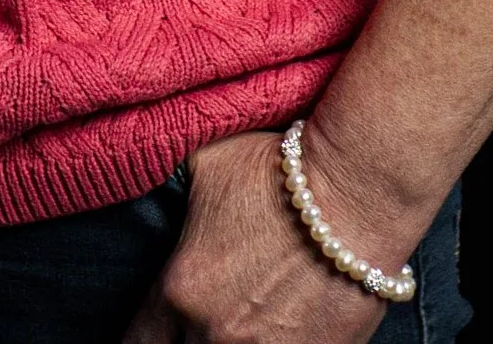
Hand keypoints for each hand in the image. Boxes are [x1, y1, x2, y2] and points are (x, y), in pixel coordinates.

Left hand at [122, 131, 390, 343]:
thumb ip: (173, 196)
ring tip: (238, 328)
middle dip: (180, 341)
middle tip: (191, 326)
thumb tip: (150, 183)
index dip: (144, 334)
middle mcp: (215, 334)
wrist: (356, 194)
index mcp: (180, 290)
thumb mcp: (205, 165)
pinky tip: (275, 333)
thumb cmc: (280, 172)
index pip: (136, 340)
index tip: (156, 326)